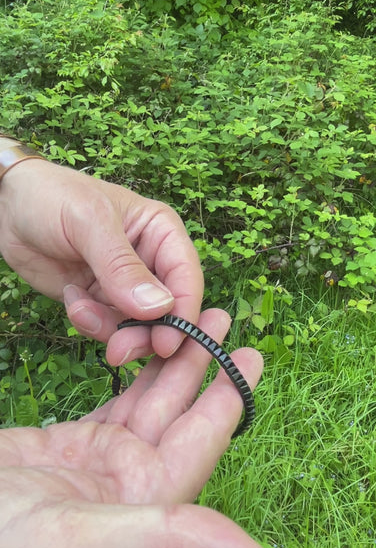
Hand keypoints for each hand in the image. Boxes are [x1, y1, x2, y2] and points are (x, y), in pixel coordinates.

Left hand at [0, 158, 202, 361]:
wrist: (6, 205)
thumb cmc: (53, 196)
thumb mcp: (90, 223)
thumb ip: (122, 266)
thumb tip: (159, 308)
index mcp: (161, 232)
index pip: (186, 277)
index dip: (183, 313)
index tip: (167, 344)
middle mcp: (150, 260)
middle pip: (167, 311)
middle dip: (145, 334)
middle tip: (118, 350)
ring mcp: (125, 283)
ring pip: (138, 326)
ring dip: (111, 330)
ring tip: (80, 312)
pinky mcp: (99, 299)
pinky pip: (107, 326)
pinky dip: (90, 323)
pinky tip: (71, 300)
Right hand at [0, 311, 282, 547]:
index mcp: (142, 515)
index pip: (198, 449)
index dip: (227, 402)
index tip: (251, 356)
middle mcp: (128, 492)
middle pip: (179, 420)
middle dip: (204, 369)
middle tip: (225, 320)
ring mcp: (97, 470)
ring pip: (146, 406)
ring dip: (169, 364)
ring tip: (192, 319)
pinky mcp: (65, 451)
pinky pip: (111, 406)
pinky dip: (128, 376)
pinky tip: (141, 350)